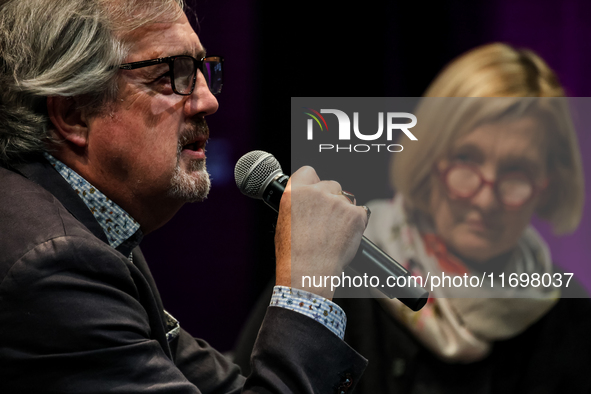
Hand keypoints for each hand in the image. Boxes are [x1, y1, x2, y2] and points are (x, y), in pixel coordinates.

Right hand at [275, 166, 367, 299]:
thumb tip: (308, 202)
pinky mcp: (356, 214)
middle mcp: (316, 192)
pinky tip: (346, 237)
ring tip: (335, 234)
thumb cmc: (293, 255)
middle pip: (332, 185)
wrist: (308, 273)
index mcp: (294, 192)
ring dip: (345, 213)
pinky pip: (361, 213)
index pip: (309, 172)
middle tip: (327, 222)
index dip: (314, 183)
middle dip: (332, 200)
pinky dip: (357, 224)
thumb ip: (297, 204)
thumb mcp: (284, 222)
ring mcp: (338, 202)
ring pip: (347, 200)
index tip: (316, 192)